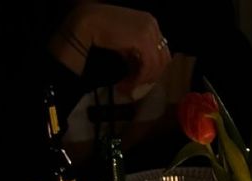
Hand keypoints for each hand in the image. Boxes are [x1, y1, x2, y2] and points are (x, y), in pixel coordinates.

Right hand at [51, 4, 170, 95]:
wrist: (89, 23)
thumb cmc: (104, 32)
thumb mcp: (127, 43)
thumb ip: (139, 54)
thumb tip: (146, 73)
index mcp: (151, 23)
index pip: (162, 52)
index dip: (154, 69)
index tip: (142, 80)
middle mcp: (153, 25)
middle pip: (163, 59)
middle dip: (150, 77)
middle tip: (135, 87)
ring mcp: (149, 31)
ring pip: (156, 65)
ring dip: (142, 80)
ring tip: (127, 87)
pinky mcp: (143, 40)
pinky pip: (148, 66)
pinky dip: (139, 78)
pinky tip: (127, 83)